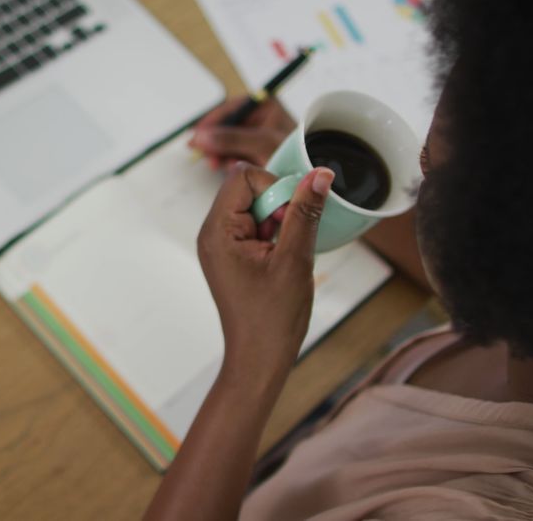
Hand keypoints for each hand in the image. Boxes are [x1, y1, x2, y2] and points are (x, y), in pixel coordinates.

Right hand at [187, 96, 297, 169]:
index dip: (211, 121)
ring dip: (221, 153)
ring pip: (229, 141)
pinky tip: (228, 168)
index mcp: (265, 105)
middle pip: (227, 126)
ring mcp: (259, 135)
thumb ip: (231, 139)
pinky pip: (236, 153)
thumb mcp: (262, 144)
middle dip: (215, 141)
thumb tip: (202, 136)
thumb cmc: (298, 155)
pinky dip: (229, 160)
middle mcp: (261, 118)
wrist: (311, 174)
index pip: (230, 108)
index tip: (197, 135)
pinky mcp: (258, 151)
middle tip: (205, 155)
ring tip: (217, 165)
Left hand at [197, 163, 333, 382]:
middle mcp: (212, 233)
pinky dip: (274, 234)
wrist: (259, 358)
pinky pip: (254, 225)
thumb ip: (305, 212)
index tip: (290, 220)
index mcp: (217, 231)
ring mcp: (220, 244)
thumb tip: (320, 174)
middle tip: (288, 240)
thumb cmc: (273, 317)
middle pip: (247, 188)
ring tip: (285, 254)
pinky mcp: (232, 254)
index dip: (275, 188)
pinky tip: (282, 259)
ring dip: (278, 221)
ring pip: (254, 206)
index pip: (244, 177)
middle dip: (277, 205)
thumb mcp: (295, 259)